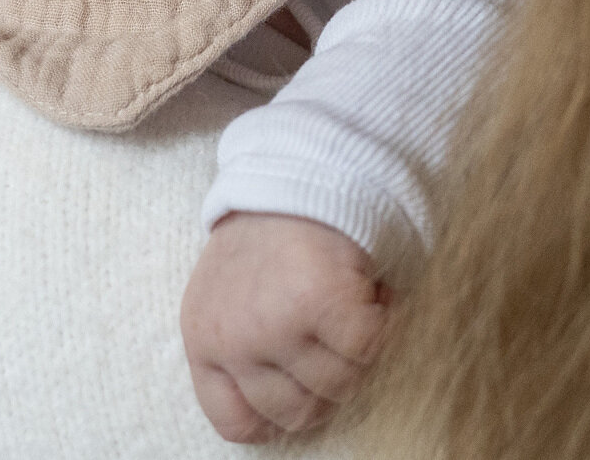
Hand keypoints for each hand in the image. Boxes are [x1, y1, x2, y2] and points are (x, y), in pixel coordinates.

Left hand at [180, 212, 390, 442]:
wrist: (297, 169)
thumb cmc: (270, 237)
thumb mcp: (231, 297)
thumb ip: (246, 352)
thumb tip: (292, 415)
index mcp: (204, 342)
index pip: (236, 421)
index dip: (279, 417)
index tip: (306, 390)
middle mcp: (233, 341)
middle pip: (298, 412)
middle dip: (329, 381)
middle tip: (339, 337)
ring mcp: (275, 325)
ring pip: (340, 385)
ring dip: (359, 352)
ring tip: (353, 305)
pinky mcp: (321, 303)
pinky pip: (368, 349)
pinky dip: (384, 325)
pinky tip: (375, 295)